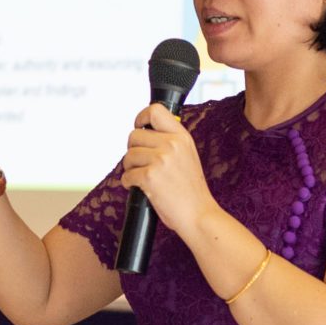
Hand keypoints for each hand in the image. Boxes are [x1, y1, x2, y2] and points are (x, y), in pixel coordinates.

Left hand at [119, 104, 215, 234]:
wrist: (198, 214)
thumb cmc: (191, 190)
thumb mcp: (187, 156)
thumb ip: (171, 141)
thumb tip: (145, 132)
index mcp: (182, 137)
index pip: (155, 110)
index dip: (141, 117)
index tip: (139, 127)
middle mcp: (172, 144)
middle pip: (134, 135)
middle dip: (133, 151)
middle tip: (141, 163)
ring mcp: (161, 160)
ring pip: (128, 156)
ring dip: (130, 168)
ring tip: (143, 178)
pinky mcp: (150, 177)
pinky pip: (126, 175)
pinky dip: (129, 183)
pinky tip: (140, 188)